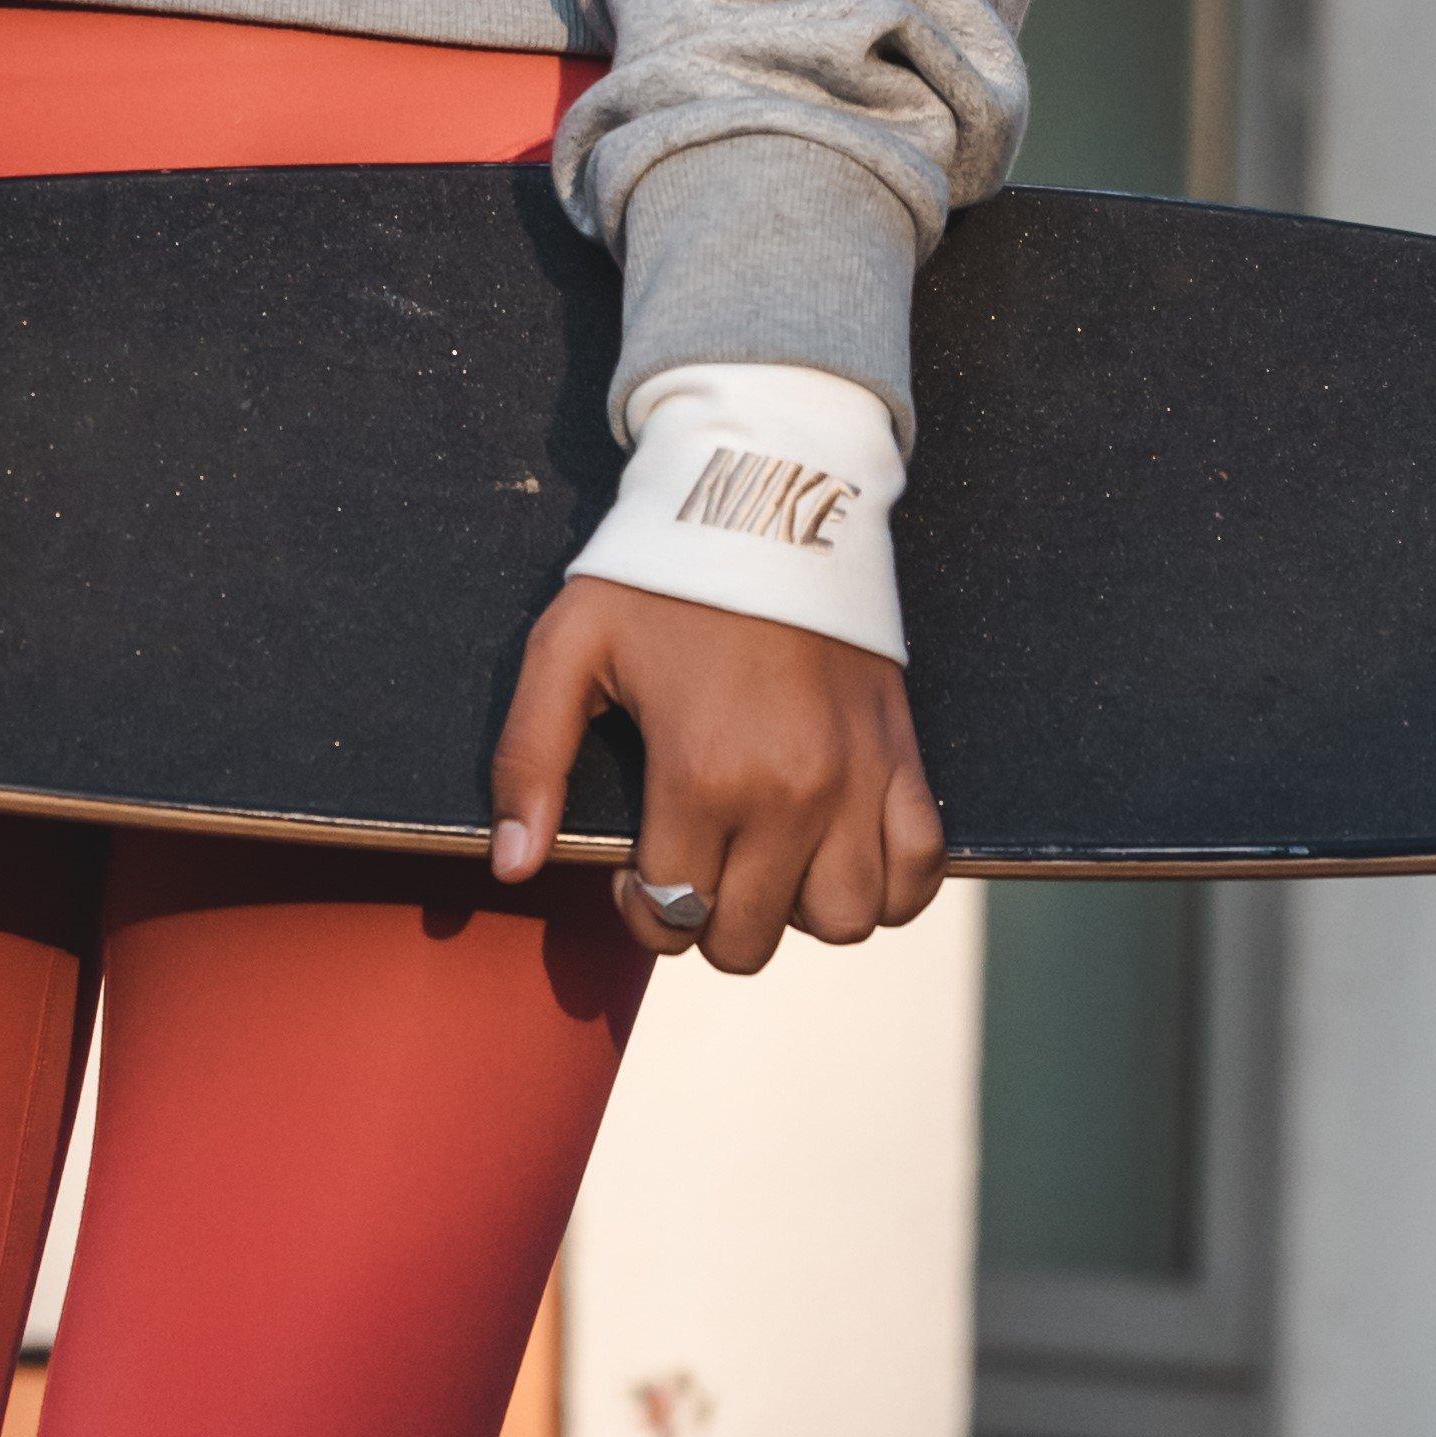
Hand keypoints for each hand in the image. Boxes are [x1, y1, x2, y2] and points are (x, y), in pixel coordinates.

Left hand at [483, 583, 945, 970]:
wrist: (772, 497)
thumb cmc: (662, 577)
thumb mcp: (568, 648)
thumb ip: (529, 760)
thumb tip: (514, 866)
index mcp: (703, 774)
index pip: (673, 917)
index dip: (641, 908)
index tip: (635, 867)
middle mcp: (791, 794)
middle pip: (752, 938)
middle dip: (710, 919)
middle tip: (695, 861)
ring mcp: (858, 781)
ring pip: (844, 921)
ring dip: (799, 910)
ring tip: (766, 860)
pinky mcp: (903, 757)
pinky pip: (921, 870)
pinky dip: (889, 886)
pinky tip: (840, 855)